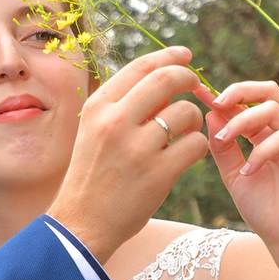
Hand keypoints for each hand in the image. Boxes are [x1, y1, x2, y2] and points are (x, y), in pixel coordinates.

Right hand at [48, 46, 207, 261]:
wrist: (81, 223)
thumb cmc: (92, 175)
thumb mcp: (94, 132)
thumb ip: (122, 105)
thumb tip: (163, 76)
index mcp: (97, 108)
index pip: (140, 67)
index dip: (168, 56)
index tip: (185, 55)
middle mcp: (115, 122)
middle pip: (167, 80)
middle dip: (189, 79)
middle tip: (197, 87)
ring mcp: (137, 148)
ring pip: (187, 113)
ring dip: (193, 120)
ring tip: (182, 135)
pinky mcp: (158, 173)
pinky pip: (196, 144)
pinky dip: (196, 148)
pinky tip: (184, 157)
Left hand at [195, 81, 278, 259]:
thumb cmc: (263, 210)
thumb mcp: (232, 175)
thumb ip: (223, 147)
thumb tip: (210, 114)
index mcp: (266, 134)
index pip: (249, 101)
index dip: (224, 94)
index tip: (198, 92)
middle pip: (269, 91)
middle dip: (240, 91)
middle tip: (215, 102)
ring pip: (274, 109)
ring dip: (242, 120)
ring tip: (223, 140)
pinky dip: (261, 152)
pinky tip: (249, 171)